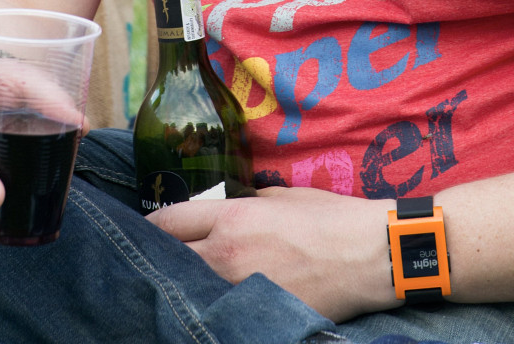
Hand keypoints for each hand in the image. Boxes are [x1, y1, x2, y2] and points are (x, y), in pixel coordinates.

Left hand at [147, 187, 399, 322]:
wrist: (366, 256)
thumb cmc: (328, 218)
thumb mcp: (280, 197)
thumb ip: (244, 203)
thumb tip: (225, 208)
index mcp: (231, 220)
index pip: (168, 221)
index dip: (151, 225)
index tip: (146, 228)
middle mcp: (225, 256)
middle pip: (168, 258)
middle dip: (157, 256)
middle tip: (152, 257)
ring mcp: (239, 292)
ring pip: (188, 289)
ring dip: (182, 283)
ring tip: (178, 282)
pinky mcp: (255, 317)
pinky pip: (220, 311)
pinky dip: (211, 306)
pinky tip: (209, 305)